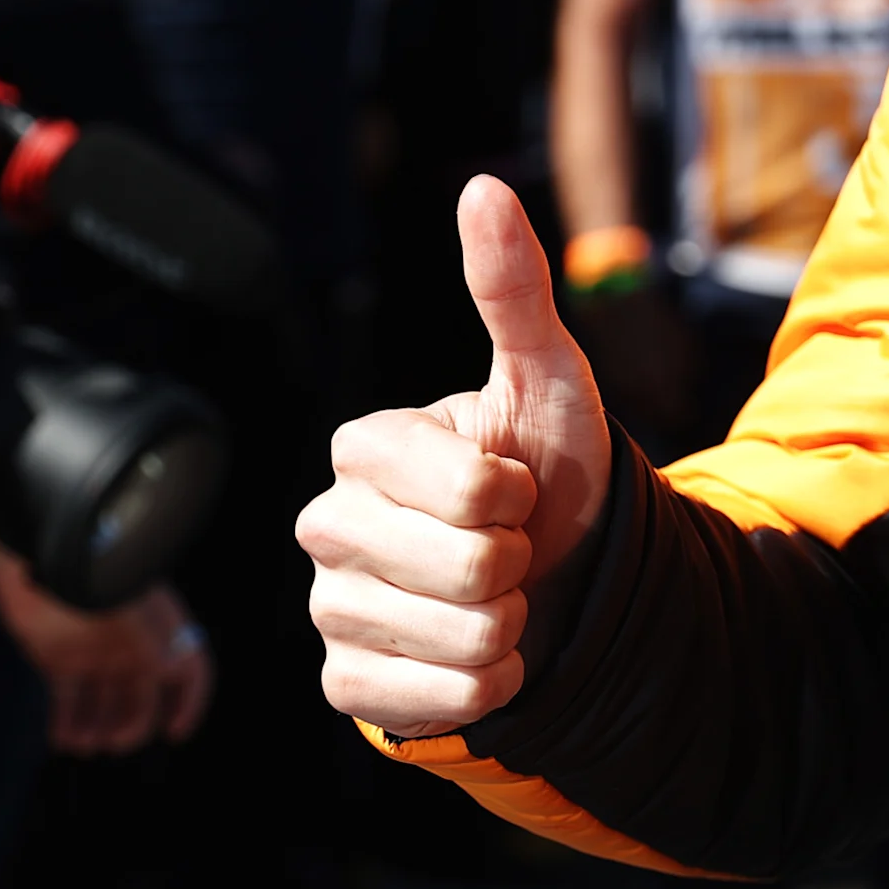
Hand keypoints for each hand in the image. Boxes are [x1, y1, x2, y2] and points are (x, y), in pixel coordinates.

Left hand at [0, 566, 214, 754]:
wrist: (33, 551)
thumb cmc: (87, 573)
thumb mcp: (124, 605)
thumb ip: (150, 636)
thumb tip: (176, 668)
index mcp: (157, 627)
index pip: (189, 667)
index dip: (190, 701)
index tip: (175, 732)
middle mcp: (131, 644)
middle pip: (145, 695)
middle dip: (134, 724)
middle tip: (114, 744)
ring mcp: (95, 652)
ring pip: (105, 703)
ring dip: (98, 728)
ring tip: (81, 743)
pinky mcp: (58, 656)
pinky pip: (67, 699)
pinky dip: (66, 722)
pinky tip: (60, 738)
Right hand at [299, 176, 609, 740]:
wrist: (561, 574)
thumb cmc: (550, 469)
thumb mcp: (548, 377)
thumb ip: (512, 288)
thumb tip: (483, 187)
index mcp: (366, 446)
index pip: (466, 487)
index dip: (516, 492)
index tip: (512, 483)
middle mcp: (328, 523)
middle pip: (467, 570)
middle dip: (520, 563)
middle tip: (511, 547)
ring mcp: (329, 605)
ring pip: (453, 638)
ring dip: (507, 627)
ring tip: (499, 598)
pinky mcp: (344, 682)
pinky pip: (423, 702)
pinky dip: (481, 687)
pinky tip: (482, 655)